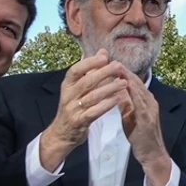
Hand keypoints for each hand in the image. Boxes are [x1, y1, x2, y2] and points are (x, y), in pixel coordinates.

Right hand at [42, 51, 124, 169]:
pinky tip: (119, 99)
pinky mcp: (80, 121)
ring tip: (124, 83)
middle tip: (119, 67)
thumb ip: (90, 71)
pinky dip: (107, 105)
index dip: (89, 63)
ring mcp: (73, 109)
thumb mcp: (77, 88)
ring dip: (109, 88)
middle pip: (86, 82)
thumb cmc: (73, 107)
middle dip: (103, 73)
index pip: (75, 70)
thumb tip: (103, 51)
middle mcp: (68, 96)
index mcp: (67, 86)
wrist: (61, 134)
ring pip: (92, 96)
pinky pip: (94, 112)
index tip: (104, 57)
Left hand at [117, 66, 171, 185]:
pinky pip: (140, 105)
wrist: (153, 154)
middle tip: (112, 60)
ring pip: (139, 90)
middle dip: (124, 71)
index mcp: (146, 101)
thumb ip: (125, 104)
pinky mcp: (147, 120)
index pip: (134, 82)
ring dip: (128, 79)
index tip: (111, 62)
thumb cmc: (141, 136)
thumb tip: (116, 91)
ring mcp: (150, 110)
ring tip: (116, 69)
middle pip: (137, 82)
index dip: (123, 72)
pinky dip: (132, 95)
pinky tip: (124, 89)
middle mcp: (150, 102)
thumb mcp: (131, 117)